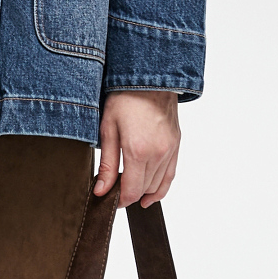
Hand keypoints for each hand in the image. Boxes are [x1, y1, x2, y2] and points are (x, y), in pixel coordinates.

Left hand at [93, 89, 180, 206]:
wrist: (150, 78)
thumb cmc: (125, 98)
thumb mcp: (108, 129)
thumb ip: (106, 164)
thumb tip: (101, 190)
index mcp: (138, 151)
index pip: (131, 191)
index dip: (119, 200)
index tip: (109, 199)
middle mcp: (158, 154)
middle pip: (144, 190)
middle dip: (129, 195)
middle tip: (114, 192)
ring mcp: (170, 150)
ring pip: (159, 185)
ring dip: (144, 192)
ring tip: (129, 192)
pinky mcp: (176, 145)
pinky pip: (171, 174)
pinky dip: (161, 187)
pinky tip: (151, 194)